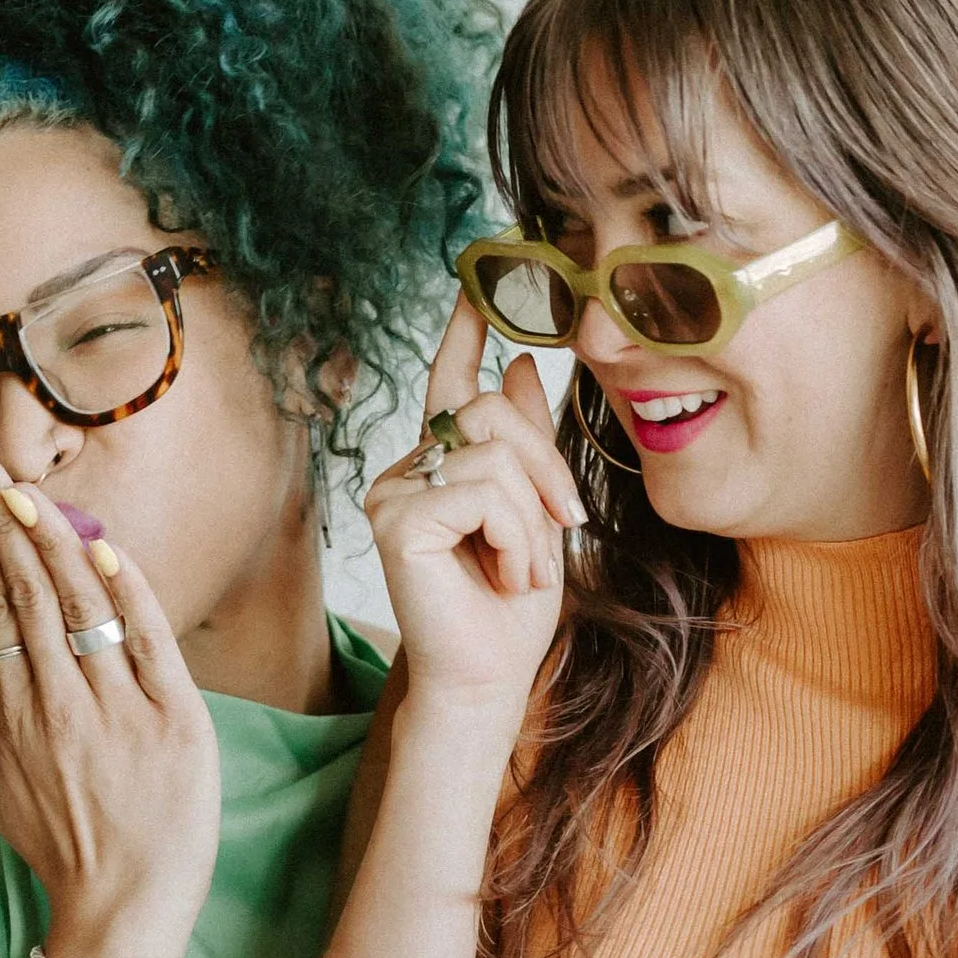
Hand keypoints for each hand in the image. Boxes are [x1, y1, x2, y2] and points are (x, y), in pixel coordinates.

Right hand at [0, 463, 219, 957]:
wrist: (127, 910)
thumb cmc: (65, 853)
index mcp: (18, 719)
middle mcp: (62, 708)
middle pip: (30, 598)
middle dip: (8, 528)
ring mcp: (119, 712)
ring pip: (82, 608)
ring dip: (56, 541)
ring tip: (33, 493)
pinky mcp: (176, 722)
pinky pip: (150, 639)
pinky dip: (128, 591)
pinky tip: (103, 546)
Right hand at [365, 299, 582, 740]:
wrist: (487, 681)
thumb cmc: (508, 610)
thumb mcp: (537, 514)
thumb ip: (528, 445)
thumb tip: (526, 364)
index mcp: (440, 466)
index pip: (451, 383)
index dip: (466, 329)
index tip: (480, 276)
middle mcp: (407, 471)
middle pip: (491, 409)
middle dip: (546, 466)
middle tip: (564, 526)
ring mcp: (393, 494)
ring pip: (495, 456)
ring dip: (533, 521)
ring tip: (522, 572)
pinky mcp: (395, 523)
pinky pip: (482, 496)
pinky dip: (514, 540)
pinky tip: (503, 577)